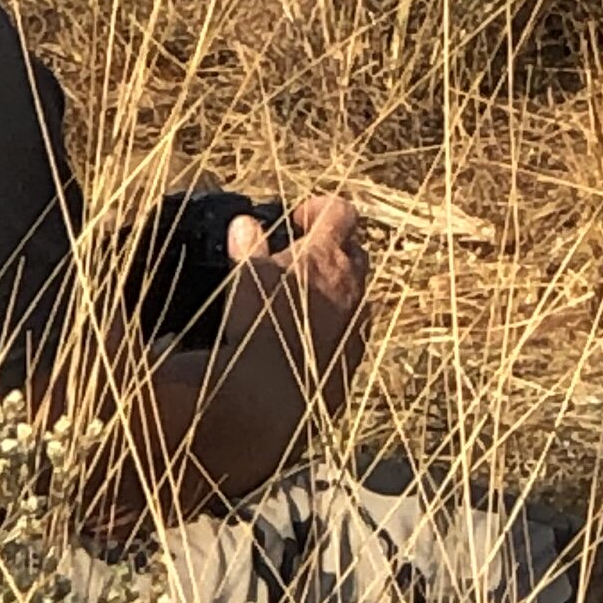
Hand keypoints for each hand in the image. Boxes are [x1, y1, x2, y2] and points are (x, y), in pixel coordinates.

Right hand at [214, 192, 372, 413]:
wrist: (274, 394)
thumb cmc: (256, 327)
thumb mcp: (245, 276)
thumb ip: (248, 245)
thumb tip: (244, 224)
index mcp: (325, 255)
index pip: (340, 212)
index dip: (319, 208)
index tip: (296, 220)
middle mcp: (351, 283)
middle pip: (354, 248)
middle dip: (330, 247)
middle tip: (297, 257)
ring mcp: (358, 318)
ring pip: (356, 288)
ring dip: (333, 284)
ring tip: (298, 297)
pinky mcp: (355, 351)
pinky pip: (352, 324)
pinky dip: (334, 319)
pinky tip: (305, 333)